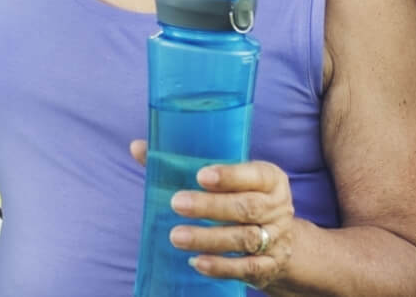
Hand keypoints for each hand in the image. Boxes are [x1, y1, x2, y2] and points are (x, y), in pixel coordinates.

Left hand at [130, 142, 297, 289]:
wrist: (278, 238)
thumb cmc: (239, 196)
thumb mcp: (224, 178)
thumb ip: (182, 162)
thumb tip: (137, 147)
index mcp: (270, 179)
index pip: (255, 174)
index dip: (230, 175)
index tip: (201, 175)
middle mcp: (277, 208)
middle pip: (246, 207)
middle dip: (210, 207)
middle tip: (177, 204)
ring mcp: (275, 239)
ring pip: (244, 239)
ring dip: (209, 238)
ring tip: (176, 237)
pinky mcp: (269, 266)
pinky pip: (247, 268)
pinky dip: (222, 267)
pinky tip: (197, 262)